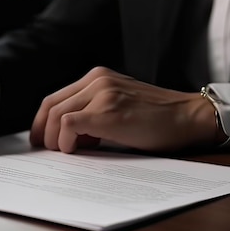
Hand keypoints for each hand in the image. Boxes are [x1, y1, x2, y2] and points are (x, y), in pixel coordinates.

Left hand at [29, 66, 218, 152]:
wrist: (188, 117)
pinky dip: (65, 142)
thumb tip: (70, 137)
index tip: (42, 139)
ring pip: (55, 115)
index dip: (43, 121)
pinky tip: (76, 150)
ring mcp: (102, 93)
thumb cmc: (159, 119)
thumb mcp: (122, 105)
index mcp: (99, 77)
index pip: (56, 97)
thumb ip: (96, 112)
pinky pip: (68, 125)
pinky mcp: (107, 112)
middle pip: (50, 105)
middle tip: (43, 150)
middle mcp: (97, 80)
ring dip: (53, 139)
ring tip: (64, 153)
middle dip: (41, 131)